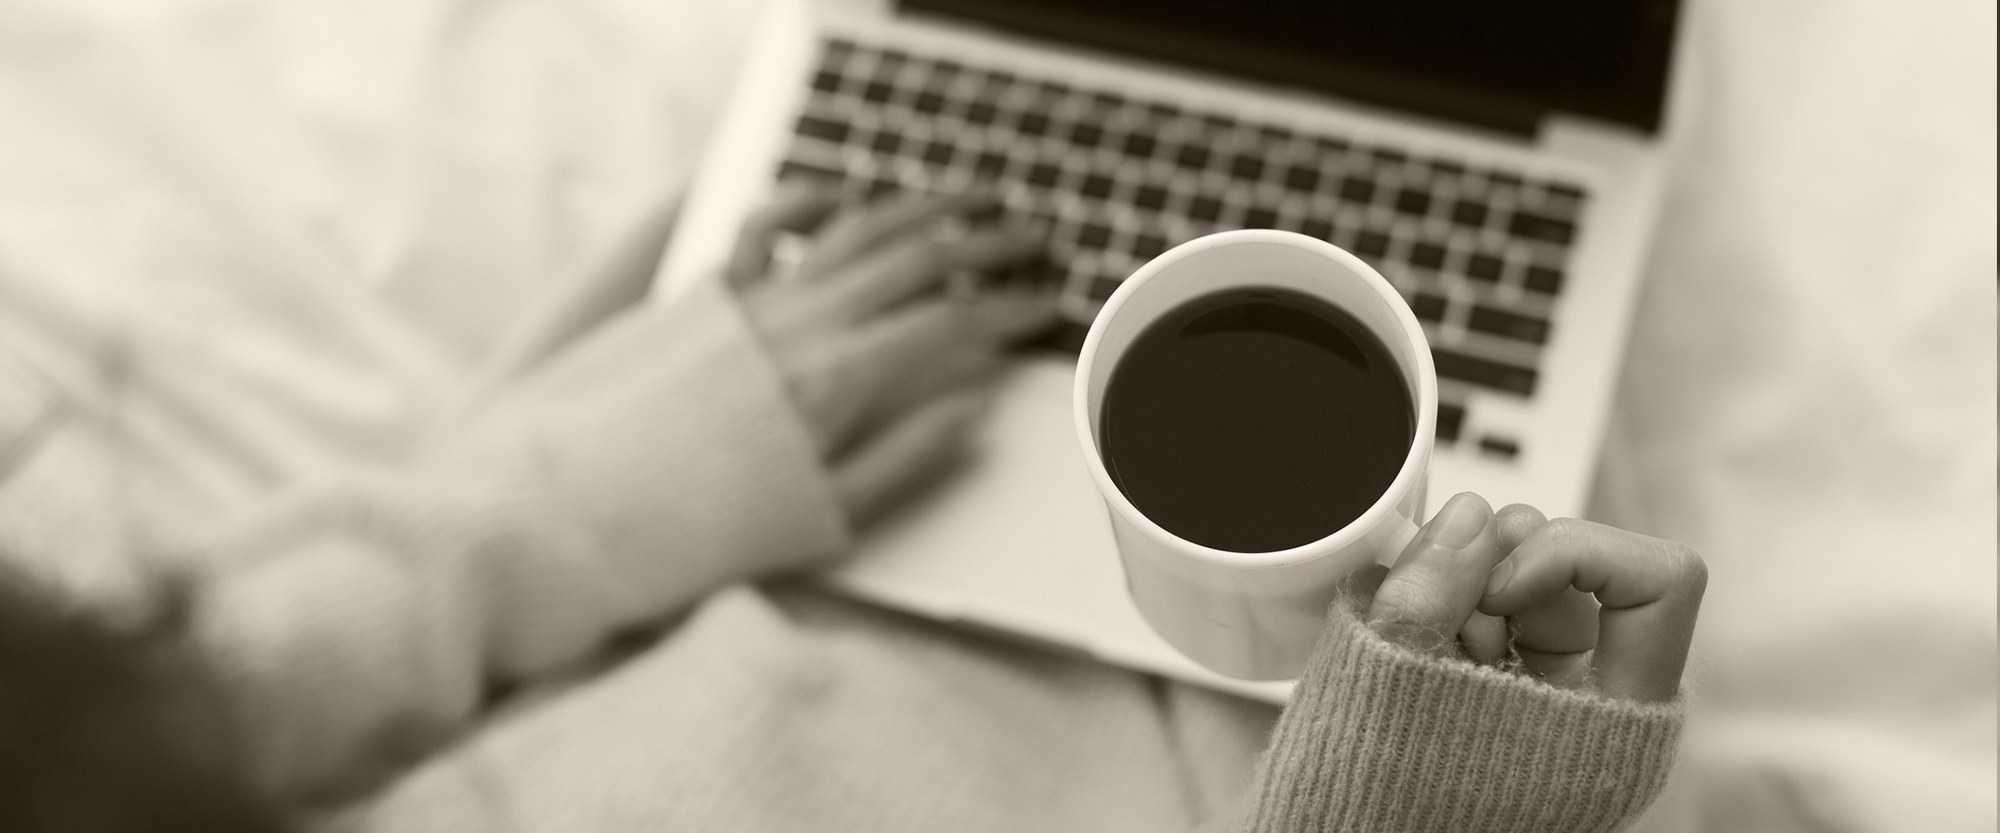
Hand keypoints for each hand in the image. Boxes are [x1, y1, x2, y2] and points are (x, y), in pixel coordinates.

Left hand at [724, 184, 1057, 525]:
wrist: (583, 507)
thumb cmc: (700, 529)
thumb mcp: (825, 517)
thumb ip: (907, 458)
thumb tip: (970, 410)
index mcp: (842, 377)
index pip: (952, 324)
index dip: (1011, 309)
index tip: (1046, 304)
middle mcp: (804, 321)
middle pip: (917, 260)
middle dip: (986, 243)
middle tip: (1031, 237)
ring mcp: (755, 300)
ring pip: (855, 228)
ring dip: (920, 205)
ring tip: (966, 196)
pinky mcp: (707, 297)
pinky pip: (765, 226)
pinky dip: (810, 200)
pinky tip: (842, 195)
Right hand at [1364, 492, 1706, 701]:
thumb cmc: (1388, 801)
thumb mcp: (1397, 693)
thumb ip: (1430, 600)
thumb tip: (1467, 516)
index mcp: (1618, 723)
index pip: (1658, 582)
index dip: (1572, 556)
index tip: (1496, 582)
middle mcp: (1597, 703)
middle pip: (1582, 571)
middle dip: (1498, 564)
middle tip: (1437, 594)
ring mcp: (1548, 690)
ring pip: (1529, 581)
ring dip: (1462, 586)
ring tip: (1417, 637)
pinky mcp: (1503, 680)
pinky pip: (1486, 605)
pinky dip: (1444, 606)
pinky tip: (1413, 644)